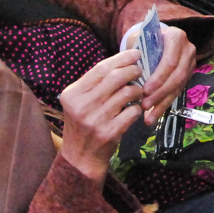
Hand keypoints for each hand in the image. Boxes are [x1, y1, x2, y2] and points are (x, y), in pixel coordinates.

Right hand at [60, 49, 143, 184]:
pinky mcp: (109, 133)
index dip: (121, 58)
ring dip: (138, 90)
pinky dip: (137, 108)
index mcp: (72, 94)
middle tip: (141, 71)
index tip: (136, 53)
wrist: (80, 159)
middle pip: (115, 77)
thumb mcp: (79, 103)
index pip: (100, 68)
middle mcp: (81, 106)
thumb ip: (95, 84)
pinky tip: (134, 110)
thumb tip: (123, 62)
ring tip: (137, 92)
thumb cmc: (83, 125)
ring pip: (127, 93)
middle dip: (133, 71)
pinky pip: (133, 112)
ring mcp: (95, 120)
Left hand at [138, 26, 196, 126]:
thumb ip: (136, 53)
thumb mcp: (139, 40)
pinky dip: (165, 104)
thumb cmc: (144, 39)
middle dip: (160, 93)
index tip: (144, 91)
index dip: (158, 78)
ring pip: (178, 86)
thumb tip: (131, 72)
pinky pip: (177, 92)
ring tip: (148, 116)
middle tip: (145, 105)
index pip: (169, 62)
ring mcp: (190, 63)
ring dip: (162, 103)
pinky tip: (154, 115)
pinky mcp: (188, 75)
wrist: (156, 38)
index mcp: (176, 37)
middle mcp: (187, 49)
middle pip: (176, 76)